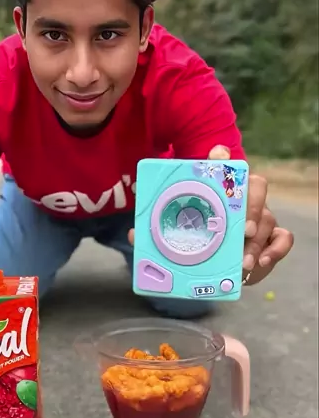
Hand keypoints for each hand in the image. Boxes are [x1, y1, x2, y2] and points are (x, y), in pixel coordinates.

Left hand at [128, 146, 293, 285]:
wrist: (208, 261)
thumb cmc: (192, 240)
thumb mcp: (172, 233)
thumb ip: (156, 231)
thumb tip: (134, 235)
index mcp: (218, 191)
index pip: (223, 164)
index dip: (221, 157)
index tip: (217, 154)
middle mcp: (241, 200)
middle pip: (257, 186)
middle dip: (253, 205)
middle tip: (243, 230)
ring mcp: (259, 219)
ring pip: (269, 218)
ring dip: (258, 240)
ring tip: (243, 261)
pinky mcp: (269, 240)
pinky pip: (283, 239)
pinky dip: (275, 250)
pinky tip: (260, 263)